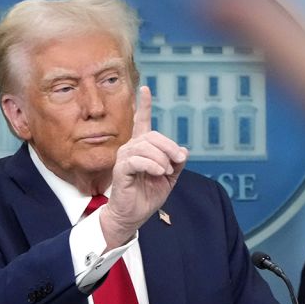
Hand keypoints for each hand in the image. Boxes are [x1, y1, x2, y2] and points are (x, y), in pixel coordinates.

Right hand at [101, 86, 187, 246]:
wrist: (133, 215)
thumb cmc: (147, 196)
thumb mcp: (169, 179)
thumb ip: (176, 163)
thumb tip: (183, 150)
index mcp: (142, 148)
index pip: (142, 122)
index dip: (144, 105)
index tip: (145, 88)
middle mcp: (131, 148)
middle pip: (153, 135)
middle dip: (169, 147)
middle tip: (178, 162)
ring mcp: (124, 158)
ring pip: (146, 146)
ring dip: (162, 159)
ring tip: (166, 172)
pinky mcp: (121, 169)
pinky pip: (138, 160)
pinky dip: (152, 165)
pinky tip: (159, 172)